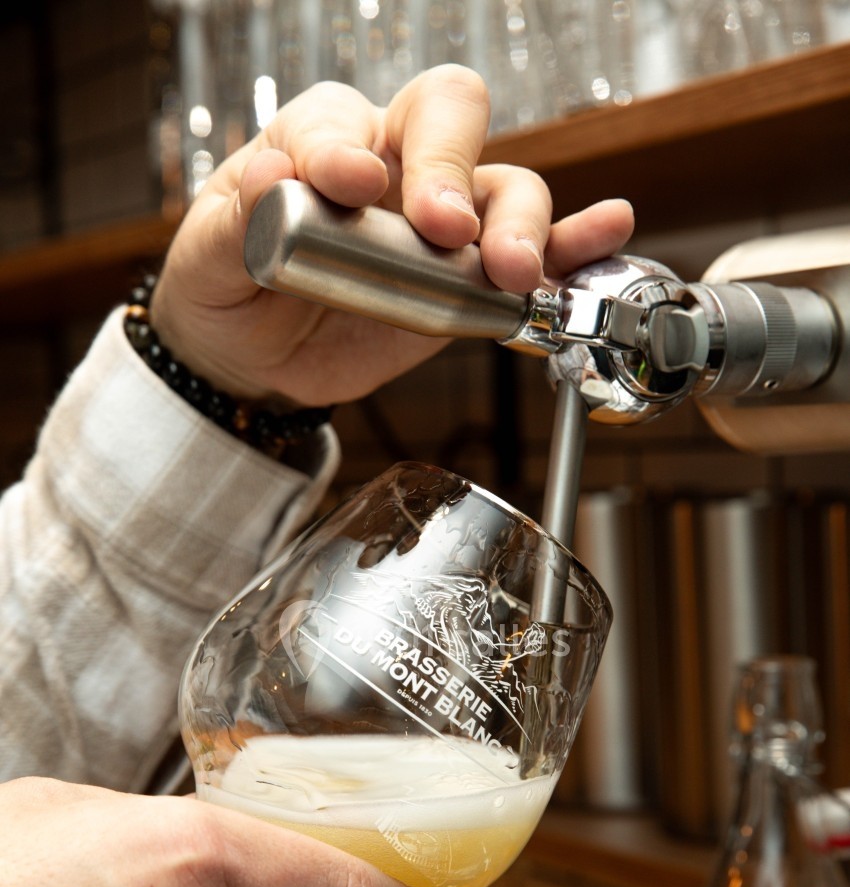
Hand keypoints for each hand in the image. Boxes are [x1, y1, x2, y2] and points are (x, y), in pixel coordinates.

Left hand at [150, 64, 633, 405]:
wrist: (252, 360)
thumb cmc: (227, 288)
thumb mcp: (206, 254)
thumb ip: (232, 218)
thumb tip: (271, 173)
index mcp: (319, 139)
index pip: (347, 117)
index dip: (348, 145)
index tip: (347, 184)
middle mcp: (391, 164)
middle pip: (449, 120)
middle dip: (450, 168)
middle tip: (442, 228)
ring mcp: (439, 224)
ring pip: (505, 187)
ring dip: (519, 223)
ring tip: (510, 270)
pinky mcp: (467, 281)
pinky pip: (536, 253)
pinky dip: (575, 243)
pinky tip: (605, 231)